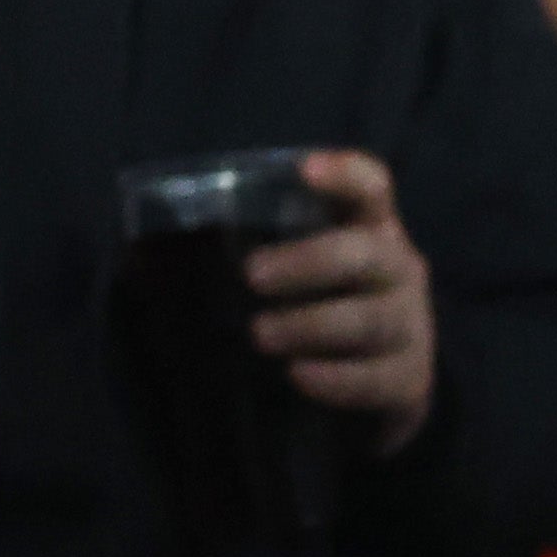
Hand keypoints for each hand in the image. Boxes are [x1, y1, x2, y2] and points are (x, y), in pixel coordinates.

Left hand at [251, 151, 441, 452]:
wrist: (385, 386)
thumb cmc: (326, 307)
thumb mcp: (302, 272)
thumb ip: (255, 250)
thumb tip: (145, 252)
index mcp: (371, 229)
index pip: (373, 187)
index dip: (345, 174)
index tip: (304, 169)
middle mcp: (398, 269)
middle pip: (365, 254)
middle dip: (307, 262)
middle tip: (252, 275)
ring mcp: (412, 325)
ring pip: (370, 319)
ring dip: (310, 325)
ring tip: (260, 335)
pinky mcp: (410, 380)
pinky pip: (376, 378)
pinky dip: (335, 379)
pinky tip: (298, 375)